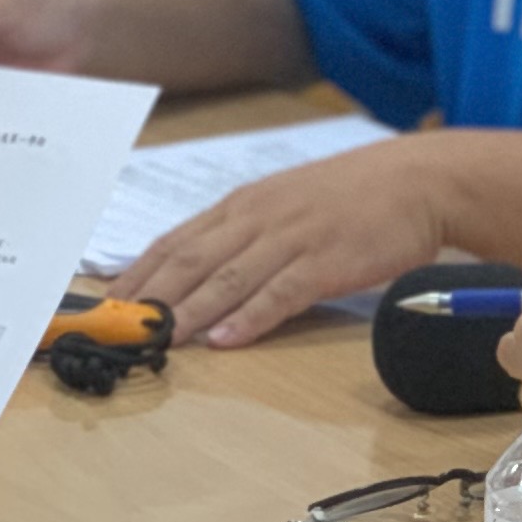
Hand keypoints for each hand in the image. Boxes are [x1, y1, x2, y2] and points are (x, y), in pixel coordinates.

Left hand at [116, 141, 455, 348]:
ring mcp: (292, 238)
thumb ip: (241, 234)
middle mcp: (258, 218)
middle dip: (148, 297)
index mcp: (242, 205)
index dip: (136, 274)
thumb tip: (196, 271)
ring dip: (187, 312)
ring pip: (227, 278)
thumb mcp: (284, 204)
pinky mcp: (327, 260)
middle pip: (189, 261)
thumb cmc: (350, 197)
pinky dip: (249, 317)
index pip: (174, 241)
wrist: (418, 181)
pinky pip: (281, 292)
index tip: (103, 304)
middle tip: (114, 329)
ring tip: (156, 340)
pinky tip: (225, 339)